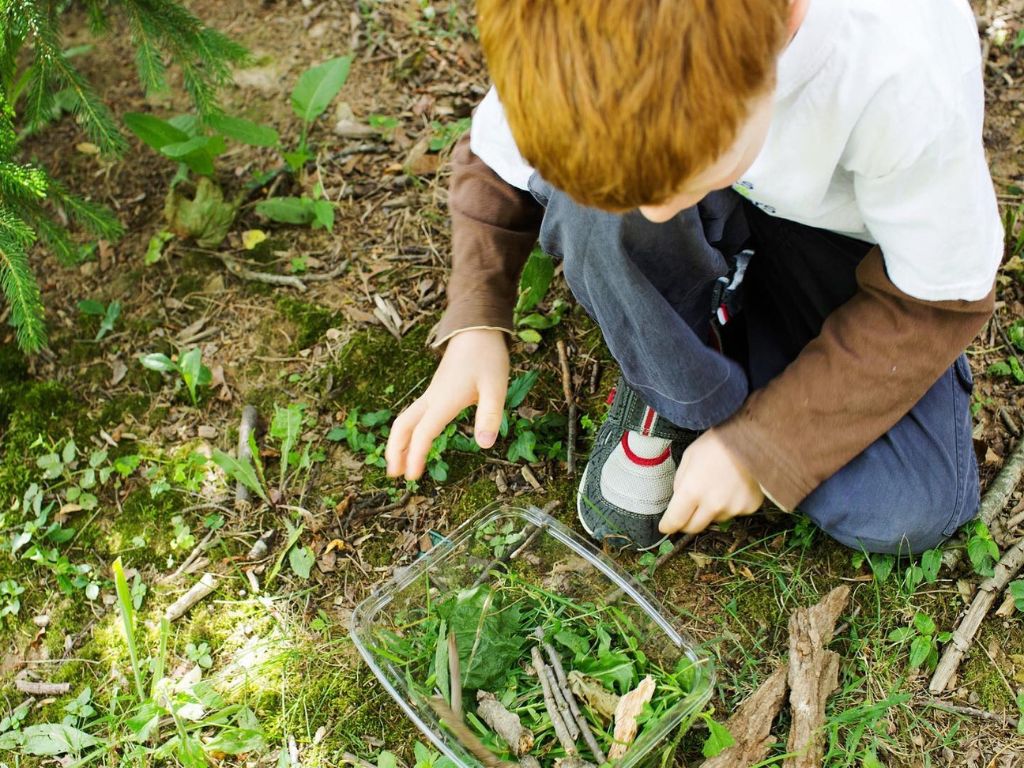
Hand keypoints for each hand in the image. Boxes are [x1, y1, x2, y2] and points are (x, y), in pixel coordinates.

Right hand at [386, 329, 508, 480]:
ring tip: (399, 464)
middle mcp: (432, 399)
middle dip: (395, 450)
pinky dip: (408, 432)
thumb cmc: (488, 357)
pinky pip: (414, 415)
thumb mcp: (496, 386)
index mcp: (444, 400)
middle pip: (403, 426)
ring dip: (398, 442)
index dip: (416, 456)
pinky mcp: (436, 392)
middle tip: (394, 475)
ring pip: (405, 420)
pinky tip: (415, 442)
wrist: (477, 330)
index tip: (413, 477)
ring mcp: (432, 394)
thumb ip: (490, 415)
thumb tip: (485, 445)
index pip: (423, 433)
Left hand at [659, 429, 763, 534]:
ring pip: (714, 519)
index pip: (675, 520)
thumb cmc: (715, 445)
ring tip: (717, 487)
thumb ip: (680, 483)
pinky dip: (730, 505)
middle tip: (687, 512)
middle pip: (694, 527)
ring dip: (710, 510)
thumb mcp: (688, 459)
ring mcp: (733, 508)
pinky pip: (733, 513)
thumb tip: (678, 502)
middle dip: (687, 522)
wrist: (750, 439)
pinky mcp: (749, 507)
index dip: (668, 525)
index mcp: (692, 491)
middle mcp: (712, 504)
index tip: (665, 527)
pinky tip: (733, 487)